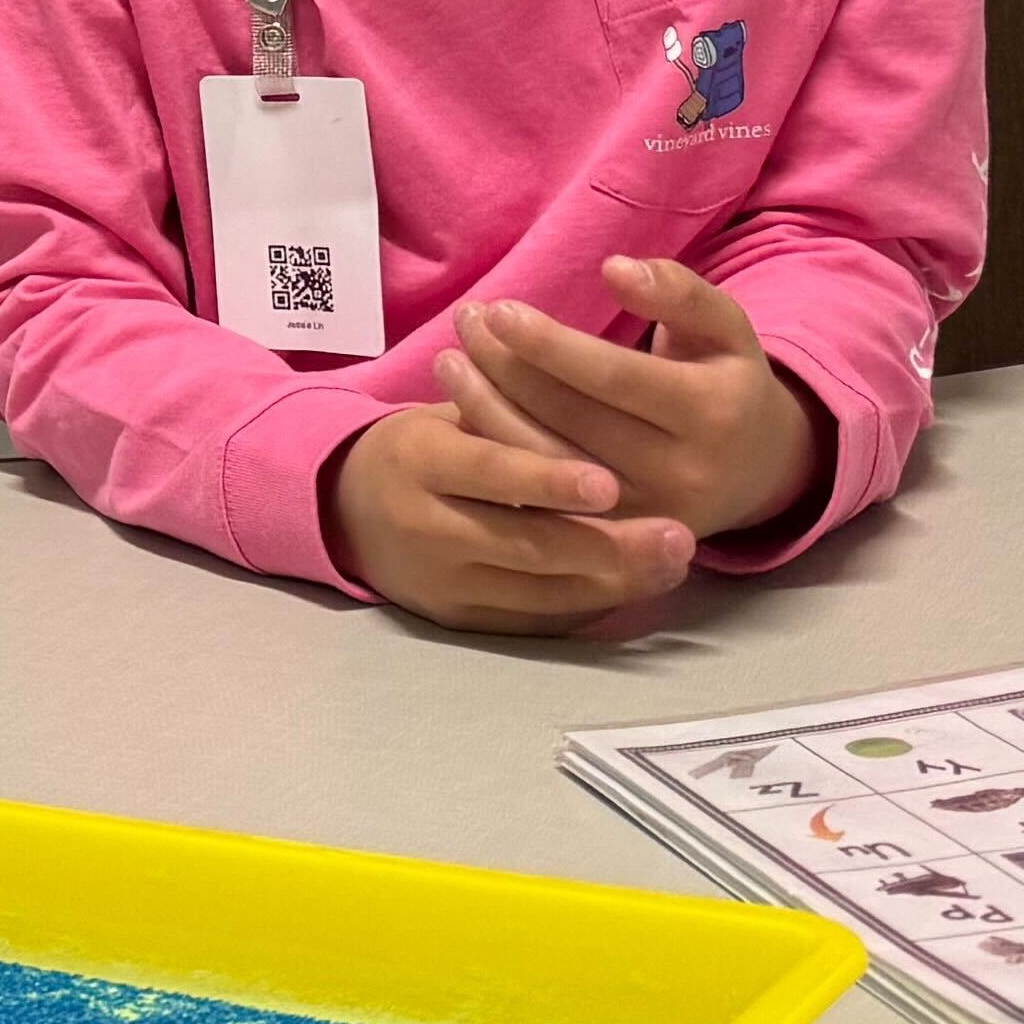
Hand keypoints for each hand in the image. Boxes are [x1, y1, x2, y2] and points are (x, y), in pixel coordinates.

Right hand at [328, 351, 697, 633]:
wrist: (346, 508)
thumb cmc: (424, 447)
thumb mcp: (450, 414)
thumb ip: (510, 415)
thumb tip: (596, 402)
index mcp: (419, 460)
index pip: (489, 470)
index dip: (549, 479)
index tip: (612, 482)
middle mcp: (424, 528)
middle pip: (524, 544)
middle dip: (606, 546)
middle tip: (677, 537)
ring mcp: (441, 583)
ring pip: (537, 592)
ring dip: (613, 581)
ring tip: (673, 562)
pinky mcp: (458, 621)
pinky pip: (534, 621)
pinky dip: (589, 604)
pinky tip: (637, 585)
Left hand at [456, 256, 823, 540]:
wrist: (757, 474)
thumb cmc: (728, 382)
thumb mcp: (726, 327)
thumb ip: (679, 291)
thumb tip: (615, 268)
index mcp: (710, 413)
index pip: (614, 377)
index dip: (551, 344)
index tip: (499, 310)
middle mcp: (678, 473)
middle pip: (570, 419)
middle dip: (508, 368)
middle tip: (466, 321)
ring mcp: (641, 517)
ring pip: (545, 464)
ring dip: (486, 409)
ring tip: (450, 360)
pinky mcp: (611, 543)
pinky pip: (539, 500)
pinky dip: (498, 454)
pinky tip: (464, 410)